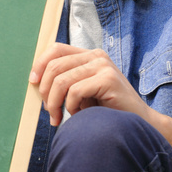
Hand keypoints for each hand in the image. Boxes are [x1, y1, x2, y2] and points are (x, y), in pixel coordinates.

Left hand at [29, 43, 151, 126]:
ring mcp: (103, 66)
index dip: (40, 64)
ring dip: (54, 103)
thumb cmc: (106, 109)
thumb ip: (66, 81)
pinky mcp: (108, 79)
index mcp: (89, 55)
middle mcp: (96, 56)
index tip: (32, 82)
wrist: (138, 122)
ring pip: (62, 80)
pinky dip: (71, 106)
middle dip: (45, 92)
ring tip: (58, 118)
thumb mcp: (82, 91)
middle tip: (49, 112)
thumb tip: (35, 80)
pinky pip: (75, 91)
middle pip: (55, 66)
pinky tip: (78, 114)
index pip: (56, 49)